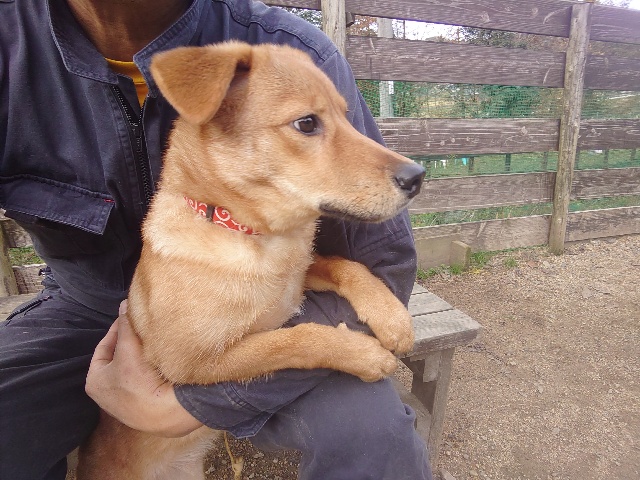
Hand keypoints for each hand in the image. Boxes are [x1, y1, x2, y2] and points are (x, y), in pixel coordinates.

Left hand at [85, 300, 202, 436]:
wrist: (166, 413)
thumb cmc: (139, 381)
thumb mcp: (129, 348)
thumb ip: (126, 324)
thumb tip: (124, 303)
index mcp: (94, 382)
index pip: (104, 347)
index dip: (118, 329)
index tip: (131, 317)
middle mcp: (106, 396)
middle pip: (119, 358)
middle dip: (132, 343)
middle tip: (144, 328)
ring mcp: (127, 404)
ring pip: (134, 369)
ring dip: (143, 356)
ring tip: (155, 341)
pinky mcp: (145, 409)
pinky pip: (147, 381)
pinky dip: (153, 369)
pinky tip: (164, 360)